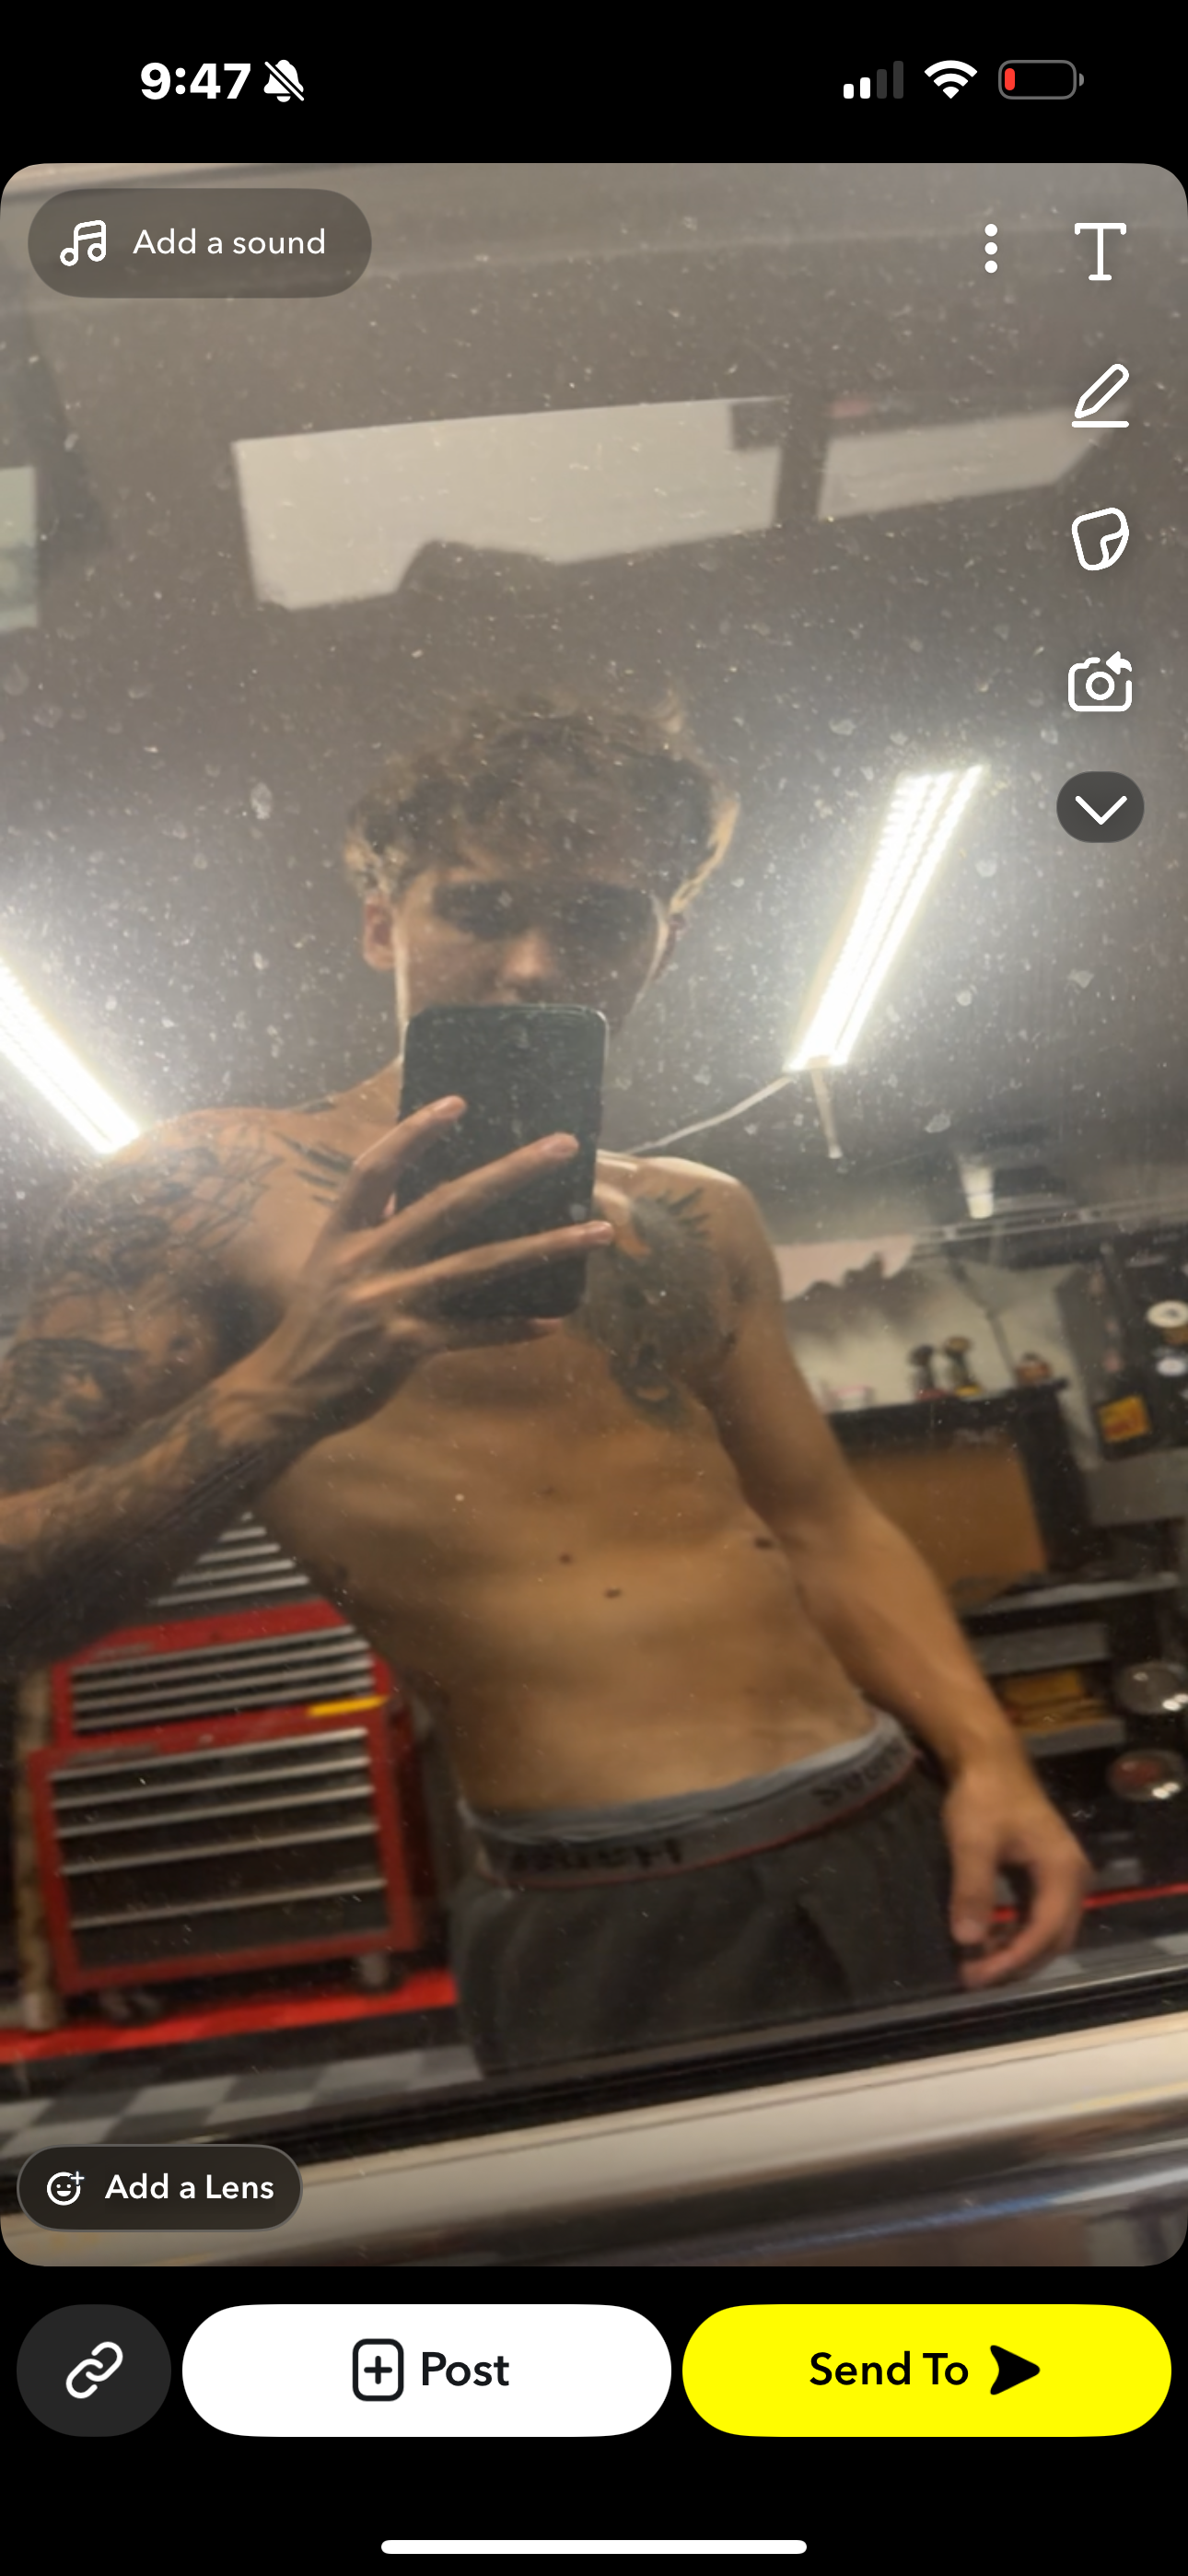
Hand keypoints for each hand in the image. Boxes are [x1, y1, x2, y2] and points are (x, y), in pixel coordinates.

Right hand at [243, 1097, 613, 1437]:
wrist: (285, 1394)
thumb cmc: (316, 1326)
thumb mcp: (329, 1266)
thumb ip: (372, 1228)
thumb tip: (411, 1194)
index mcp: (343, 1234)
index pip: (376, 1170)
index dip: (414, 1134)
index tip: (458, 1103)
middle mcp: (366, 1260)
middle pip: (449, 1204)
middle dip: (512, 1171)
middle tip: (565, 1146)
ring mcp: (389, 1303)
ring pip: (480, 1266)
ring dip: (546, 1246)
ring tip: (597, 1232)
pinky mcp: (408, 1346)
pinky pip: (475, 1332)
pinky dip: (514, 1326)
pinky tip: (554, 1321)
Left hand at [941, 1752, 1091, 1988]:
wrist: (988, 1758)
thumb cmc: (983, 1796)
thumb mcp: (973, 1841)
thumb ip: (973, 1890)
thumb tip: (967, 1941)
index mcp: (1064, 1872)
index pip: (1044, 1932)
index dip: (1011, 1960)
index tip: (976, 1976)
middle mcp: (1073, 1879)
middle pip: (1053, 1940)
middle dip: (1015, 1963)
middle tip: (973, 1978)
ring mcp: (1063, 1877)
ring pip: (1047, 1932)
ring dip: (1015, 1952)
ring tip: (976, 1966)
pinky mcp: (1046, 1875)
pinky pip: (1038, 1917)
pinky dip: (1015, 1935)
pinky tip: (986, 1941)